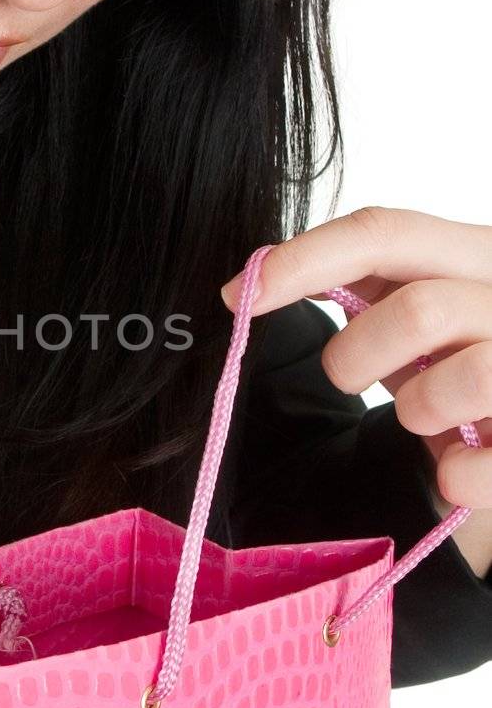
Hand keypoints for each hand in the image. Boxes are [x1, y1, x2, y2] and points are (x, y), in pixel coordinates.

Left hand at [219, 206, 491, 575]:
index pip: (385, 232)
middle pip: (422, 309)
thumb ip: (363, 286)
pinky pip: (483, 465)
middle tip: (351, 379)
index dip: (304, 259)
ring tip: (423, 419)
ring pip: (466, 377)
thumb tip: (255, 282)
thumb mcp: (414, 314)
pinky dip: (455, 475)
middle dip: (360, 356)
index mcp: (477, 254)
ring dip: (419, 409)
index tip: (241, 296)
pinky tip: (452, 472)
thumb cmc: (459, 367)